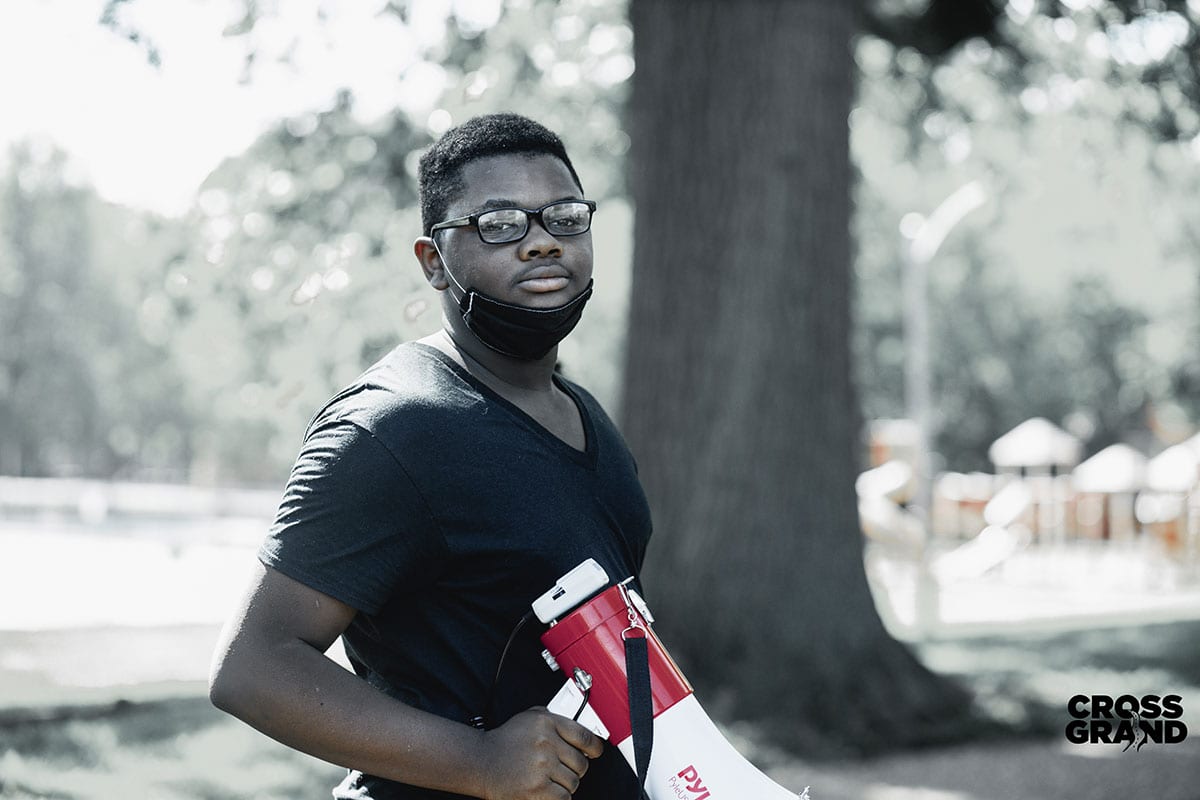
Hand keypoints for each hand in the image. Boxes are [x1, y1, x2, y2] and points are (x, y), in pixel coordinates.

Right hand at [476, 707, 604, 799]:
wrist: (480, 762)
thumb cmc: (504, 741)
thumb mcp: (528, 718)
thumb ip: (554, 719)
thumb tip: (582, 732)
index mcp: (547, 723)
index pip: (585, 736)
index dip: (595, 747)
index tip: (595, 752)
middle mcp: (546, 743)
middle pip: (581, 763)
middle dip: (575, 768)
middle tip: (562, 768)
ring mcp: (542, 766)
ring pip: (574, 782)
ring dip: (565, 784)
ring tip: (549, 778)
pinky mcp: (538, 788)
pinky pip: (564, 797)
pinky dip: (559, 796)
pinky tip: (547, 790)